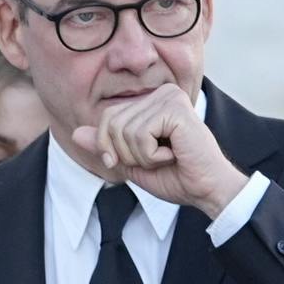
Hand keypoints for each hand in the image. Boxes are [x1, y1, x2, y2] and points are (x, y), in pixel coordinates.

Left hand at [94, 83, 246, 223]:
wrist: (207, 189)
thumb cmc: (176, 176)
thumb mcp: (131, 163)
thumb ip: (106, 147)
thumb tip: (76, 133)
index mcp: (151, 102)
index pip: (107, 117)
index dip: (110, 147)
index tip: (133, 161)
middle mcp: (161, 93)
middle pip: (111, 122)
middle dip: (126, 153)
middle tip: (155, 159)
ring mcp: (169, 97)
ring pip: (124, 131)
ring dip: (141, 156)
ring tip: (167, 157)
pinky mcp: (175, 108)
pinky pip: (140, 135)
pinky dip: (151, 155)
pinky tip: (173, 154)